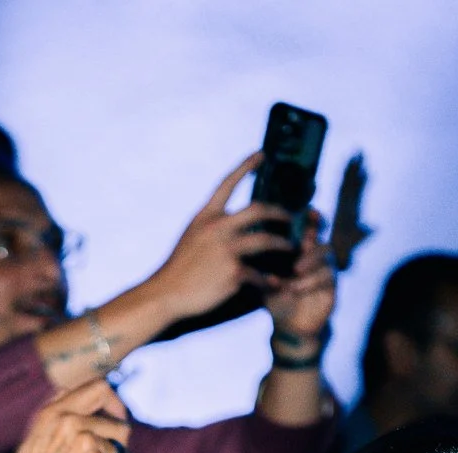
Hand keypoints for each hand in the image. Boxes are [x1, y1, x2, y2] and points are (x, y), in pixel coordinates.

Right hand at [6, 380, 130, 452]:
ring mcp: (86, 442)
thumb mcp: (37, 440)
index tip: (116, 421)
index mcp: (53, 412)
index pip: (100, 387)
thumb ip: (61, 416)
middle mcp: (70, 422)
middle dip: (117, 450)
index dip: (116, 405)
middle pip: (121, 425)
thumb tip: (92, 396)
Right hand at [134, 154, 296, 321]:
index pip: (228, 183)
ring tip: (291, 248)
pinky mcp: (233, 272)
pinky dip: (268, 280)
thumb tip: (228, 221)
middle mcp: (218, 228)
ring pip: (267, 240)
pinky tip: (274, 284)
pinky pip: (260, 274)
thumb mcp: (191, 237)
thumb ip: (211, 227)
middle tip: (289, 217)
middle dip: (279, 212)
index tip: (261, 154)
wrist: (166, 294)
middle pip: (258, 210)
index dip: (245, 166)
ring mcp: (227, 249)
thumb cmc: (179, 269)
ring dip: (283, 244)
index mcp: (206, 216)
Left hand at [260, 211, 335, 352]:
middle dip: (313, 237)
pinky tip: (296, 287)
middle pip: (320, 237)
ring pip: (325, 256)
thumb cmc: (276, 298)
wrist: (289, 327)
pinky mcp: (332, 287)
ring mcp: (326, 270)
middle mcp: (316, 257)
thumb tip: (251, 249)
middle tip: (303, 241)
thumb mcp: (266, 281)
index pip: (309, 229)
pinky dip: (310, 281)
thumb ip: (262, 266)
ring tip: (295, 269)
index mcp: (301, 251)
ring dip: (310, 261)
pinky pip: (327, 277)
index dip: (312, 219)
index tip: (309, 211)